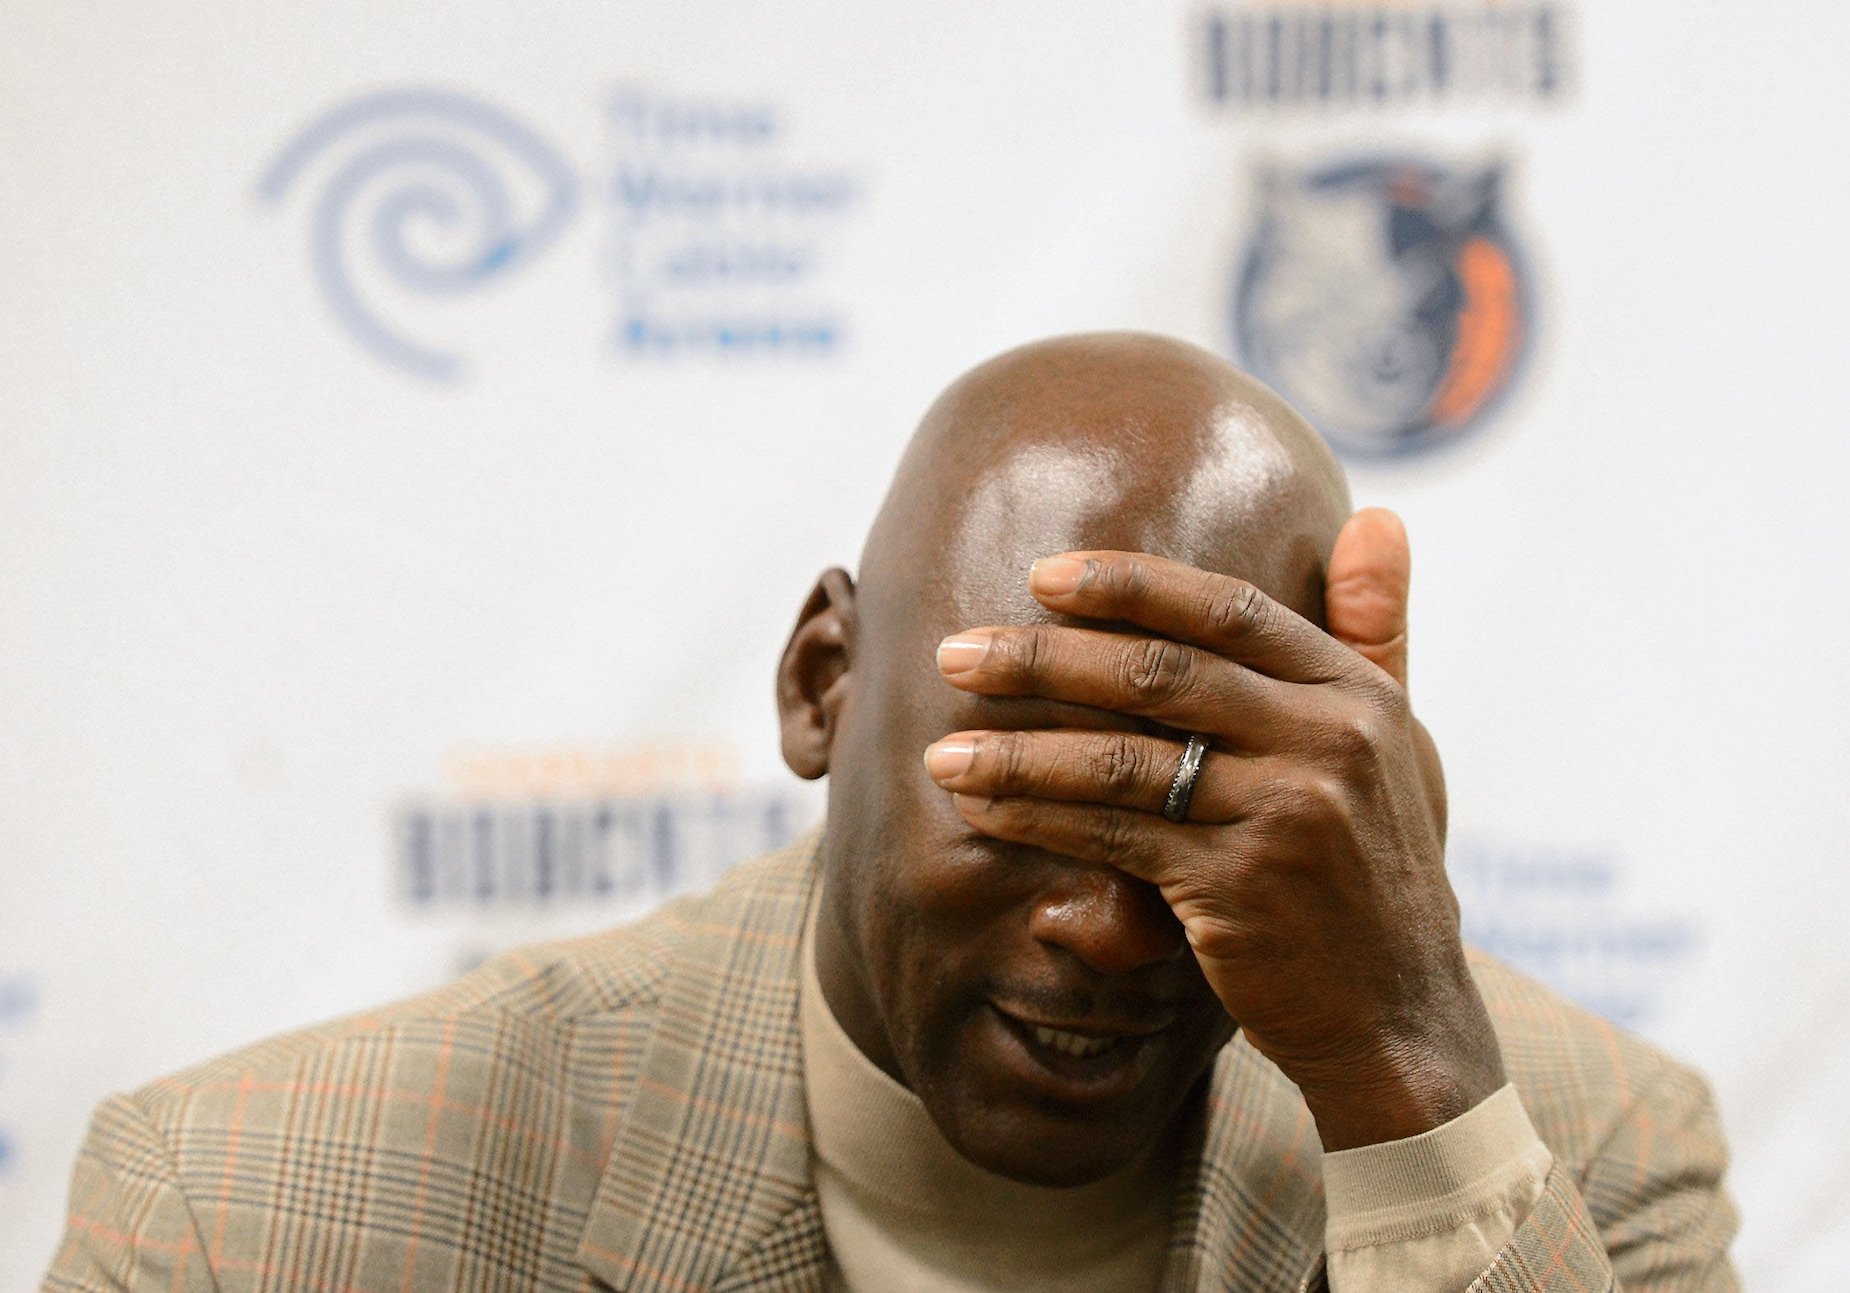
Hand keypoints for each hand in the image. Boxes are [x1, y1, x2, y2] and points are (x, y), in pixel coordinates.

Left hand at [924, 510, 1503, 1149]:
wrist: (1399, 1017)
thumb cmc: (1379, 868)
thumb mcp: (1400, 743)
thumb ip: (1378, 631)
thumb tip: (1375, 515)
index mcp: (1357, 695)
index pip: (1228, 610)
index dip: (1129, 586)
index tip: (1041, 576)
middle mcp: (1328, 744)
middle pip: (1158, 675)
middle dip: (1042, 659)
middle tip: (955, 654)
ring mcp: (1285, 817)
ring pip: (1121, 762)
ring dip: (1017, 752)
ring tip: (940, 752)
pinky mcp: (1238, 891)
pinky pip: (1112, 839)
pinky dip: (1039, 821)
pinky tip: (983, 811)